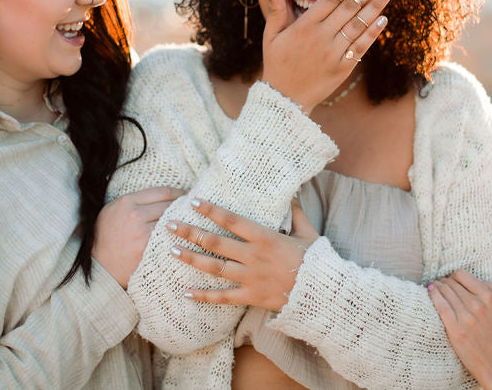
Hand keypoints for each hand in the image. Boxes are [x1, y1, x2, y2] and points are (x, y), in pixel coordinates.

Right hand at [93, 186, 185, 287]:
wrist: (101, 268)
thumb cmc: (106, 238)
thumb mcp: (112, 211)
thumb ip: (132, 202)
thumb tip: (158, 195)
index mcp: (126, 202)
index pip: (162, 191)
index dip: (179, 192)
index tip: (187, 194)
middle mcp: (135, 215)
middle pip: (170, 204)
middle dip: (184, 205)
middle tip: (195, 208)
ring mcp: (143, 232)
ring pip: (172, 220)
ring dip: (185, 220)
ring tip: (193, 220)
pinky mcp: (149, 248)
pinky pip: (170, 237)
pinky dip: (179, 235)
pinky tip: (186, 235)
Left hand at [166, 198, 318, 310]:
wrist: (320, 293)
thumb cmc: (315, 260)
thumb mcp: (306, 232)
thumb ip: (295, 212)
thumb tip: (289, 193)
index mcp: (265, 237)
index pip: (232, 220)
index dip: (211, 210)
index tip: (193, 201)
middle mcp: (253, 256)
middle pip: (215, 242)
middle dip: (191, 232)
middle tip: (170, 225)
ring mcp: (250, 278)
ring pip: (214, 267)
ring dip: (191, 259)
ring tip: (172, 251)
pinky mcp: (250, 296)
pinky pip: (223, 297)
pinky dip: (203, 296)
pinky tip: (185, 293)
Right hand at [261, 0, 392, 111]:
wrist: (284, 99)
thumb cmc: (277, 64)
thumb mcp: (271, 37)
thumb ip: (276, 11)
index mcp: (304, 26)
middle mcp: (321, 36)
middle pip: (349, 6)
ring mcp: (333, 52)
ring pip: (359, 24)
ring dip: (376, 5)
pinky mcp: (343, 67)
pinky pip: (361, 46)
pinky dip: (373, 32)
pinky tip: (384, 18)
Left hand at [428, 271, 491, 389]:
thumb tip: (477, 279)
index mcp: (489, 298)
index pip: (463, 276)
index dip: (454, 276)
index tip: (451, 279)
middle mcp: (477, 305)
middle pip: (452, 284)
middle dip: (444, 281)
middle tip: (439, 282)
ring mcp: (466, 317)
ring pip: (445, 292)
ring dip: (436, 286)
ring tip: (432, 285)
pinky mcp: (455, 329)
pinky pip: (441, 305)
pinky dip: (433, 295)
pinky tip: (430, 291)